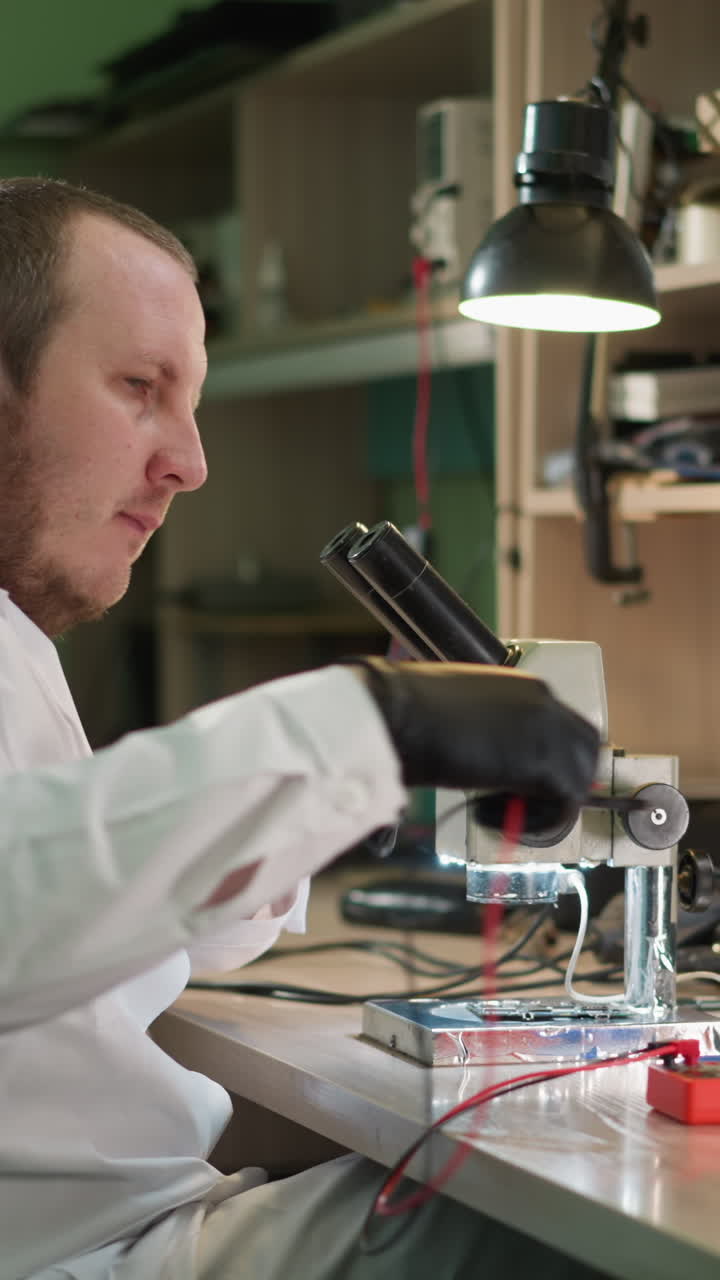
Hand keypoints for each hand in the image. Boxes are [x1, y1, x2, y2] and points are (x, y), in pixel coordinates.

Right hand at [353, 657, 599, 836]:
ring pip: (578, 779)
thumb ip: (491, 731)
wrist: (396, 715)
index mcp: (525, 686)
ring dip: (543, 806)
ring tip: (493, 811)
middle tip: (516, 803)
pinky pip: (564, 804)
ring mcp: (549, 729)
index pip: (563, 727)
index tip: (512, 784)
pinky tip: (487, 815)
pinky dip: (534, 822)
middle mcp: (545, 701)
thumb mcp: (462, 713)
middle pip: (584, 749)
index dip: (546, 762)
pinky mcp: (545, 760)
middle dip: (559, 781)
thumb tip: (496, 759)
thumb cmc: (409, 712)